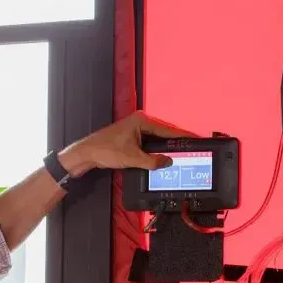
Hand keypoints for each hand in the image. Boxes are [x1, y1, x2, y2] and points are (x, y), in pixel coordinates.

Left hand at [57, 111, 197, 176]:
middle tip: (191, 148)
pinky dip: (155, 150)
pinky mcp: (132, 137)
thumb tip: (168, 162)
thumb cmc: (105, 150)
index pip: (168, 129)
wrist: (88, 153)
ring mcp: (136, 128)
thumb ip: (153, 161)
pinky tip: (163, 157)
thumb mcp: (133, 158)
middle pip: (164, 133)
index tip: (195, 138)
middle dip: (176, 142)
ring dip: (165, 147)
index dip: (182, 136)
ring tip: (181, 153)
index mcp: (142, 120)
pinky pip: (149, 143)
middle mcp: (140, 121)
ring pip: (156, 139)